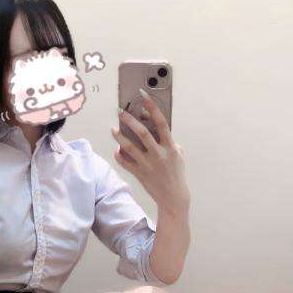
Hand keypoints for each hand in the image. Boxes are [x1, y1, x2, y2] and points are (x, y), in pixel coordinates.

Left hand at [111, 88, 190, 213]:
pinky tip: (116, 150)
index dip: (152, 107)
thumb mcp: (179, 155)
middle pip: (142, 133)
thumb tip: (157, 129)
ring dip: (119, 137)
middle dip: (130, 120)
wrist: (173, 197)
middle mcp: (159, 155)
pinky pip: (125, 163)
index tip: (143, 95)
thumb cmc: (176, 174)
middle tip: (121, 111)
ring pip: (129, 148)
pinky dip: (119, 156)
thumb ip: (170, 142)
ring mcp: (148, 165)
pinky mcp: (140, 174)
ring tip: (113, 129)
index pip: (161, 123)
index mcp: (170, 147)